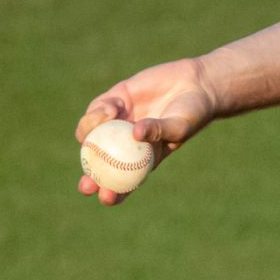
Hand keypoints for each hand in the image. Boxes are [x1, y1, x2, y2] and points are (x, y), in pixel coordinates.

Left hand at [74, 58, 217, 205]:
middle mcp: (124, 144)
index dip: (111, 194)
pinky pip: (98, 109)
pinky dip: (100, 110)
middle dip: (88, 175)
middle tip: (85, 181)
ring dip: (89, 131)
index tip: (106, 196)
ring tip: (106, 118)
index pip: (123, 184)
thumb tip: (135, 133)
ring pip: (91, 134)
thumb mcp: (179, 126)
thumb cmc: (192, 114)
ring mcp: (118, 122)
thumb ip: (158, 130)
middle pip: (99, 163)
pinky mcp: (116, 100)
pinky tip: (114, 108)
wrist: (194, 84)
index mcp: (142, 161)